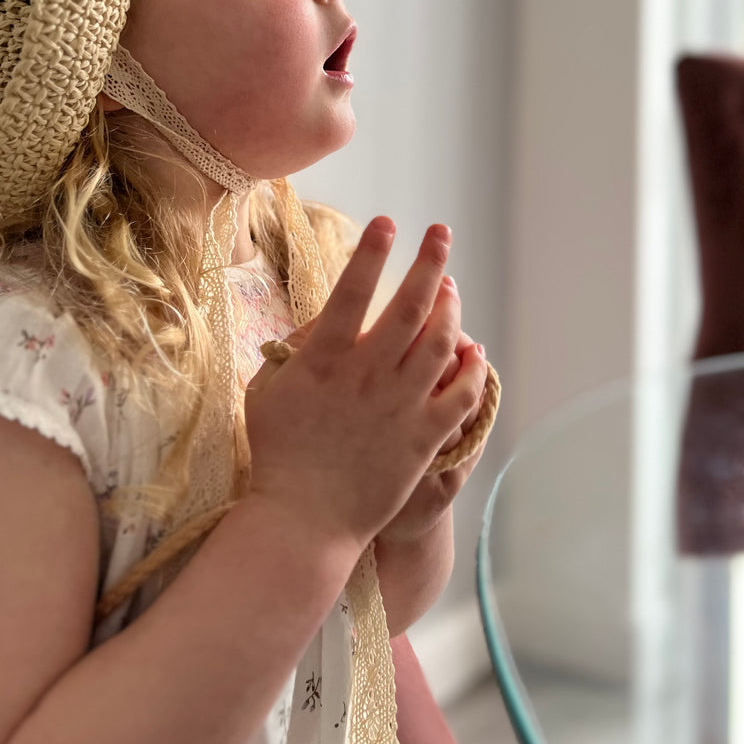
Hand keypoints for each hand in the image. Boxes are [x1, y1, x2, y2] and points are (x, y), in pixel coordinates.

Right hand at [243, 219, 486, 555]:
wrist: (303, 520)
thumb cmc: (277, 453)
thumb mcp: (267, 391)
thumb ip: (295, 350)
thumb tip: (320, 320)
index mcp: (325, 360)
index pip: (353, 290)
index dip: (372, 251)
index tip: (388, 223)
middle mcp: (368, 376)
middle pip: (411, 306)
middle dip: (430, 262)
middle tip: (441, 234)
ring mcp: (400, 407)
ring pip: (441, 343)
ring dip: (451, 308)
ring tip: (451, 287)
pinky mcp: (423, 440)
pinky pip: (461, 397)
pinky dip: (473, 369)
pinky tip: (476, 351)